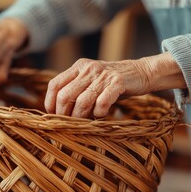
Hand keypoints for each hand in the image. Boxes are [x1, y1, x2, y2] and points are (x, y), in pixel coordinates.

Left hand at [44, 53, 185, 117]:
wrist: (140, 73)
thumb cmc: (111, 83)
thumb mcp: (90, 81)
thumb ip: (75, 90)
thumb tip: (57, 113)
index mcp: (78, 67)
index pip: (54, 85)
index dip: (50, 103)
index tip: (54, 116)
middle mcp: (88, 69)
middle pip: (65, 96)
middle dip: (64, 114)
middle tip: (69, 124)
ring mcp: (103, 75)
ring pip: (82, 101)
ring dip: (81, 117)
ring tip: (85, 122)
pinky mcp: (118, 82)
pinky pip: (102, 102)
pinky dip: (99, 113)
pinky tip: (101, 116)